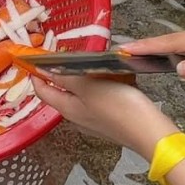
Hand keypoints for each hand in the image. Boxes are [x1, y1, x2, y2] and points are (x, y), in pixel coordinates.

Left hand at [33, 72, 175, 149]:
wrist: (150, 132)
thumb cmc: (119, 107)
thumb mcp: (89, 86)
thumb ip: (66, 77)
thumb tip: (44, 70)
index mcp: (67, 108)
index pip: (42, 91)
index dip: (36, 74)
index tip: (35, 58)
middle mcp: (76, 116)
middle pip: (61, 92)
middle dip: (60, 73)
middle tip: (65, 53)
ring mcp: (94, 119)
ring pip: (81, 94)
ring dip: (82, 78)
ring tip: (89, 61)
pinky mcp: (110, 119)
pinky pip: (98, 97)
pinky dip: (99, 84)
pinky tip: (110, 75)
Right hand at [123, 18, 184, 91]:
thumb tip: (179, 69)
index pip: (174, 43)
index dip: (148, 46)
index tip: (125, 48)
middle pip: (175, 42)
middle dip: (152, 49)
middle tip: (126, 58)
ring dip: (168, 54)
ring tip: (143, 61)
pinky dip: (184, 55)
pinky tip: (177, 64)